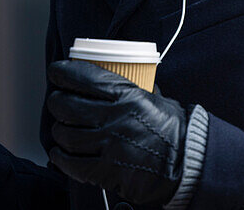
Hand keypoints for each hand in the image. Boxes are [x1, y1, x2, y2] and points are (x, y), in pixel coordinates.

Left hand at [46, 60, 187, 206]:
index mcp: (126, 95)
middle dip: (56, 102)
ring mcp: (109, 145)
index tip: (56, 73)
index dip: (61, 72)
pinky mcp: (107, 171)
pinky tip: (62, 152)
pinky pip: (72, 163)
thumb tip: (117, 76)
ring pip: (65, 134)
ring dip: (58, 131)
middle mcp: (115, 118)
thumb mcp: (154, 97)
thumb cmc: (172, 129)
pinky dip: (61, 157)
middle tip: (58, 102)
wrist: (187, 163)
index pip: (82, 76)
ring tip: (62, 129)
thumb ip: (132, 87)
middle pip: (66, 105)